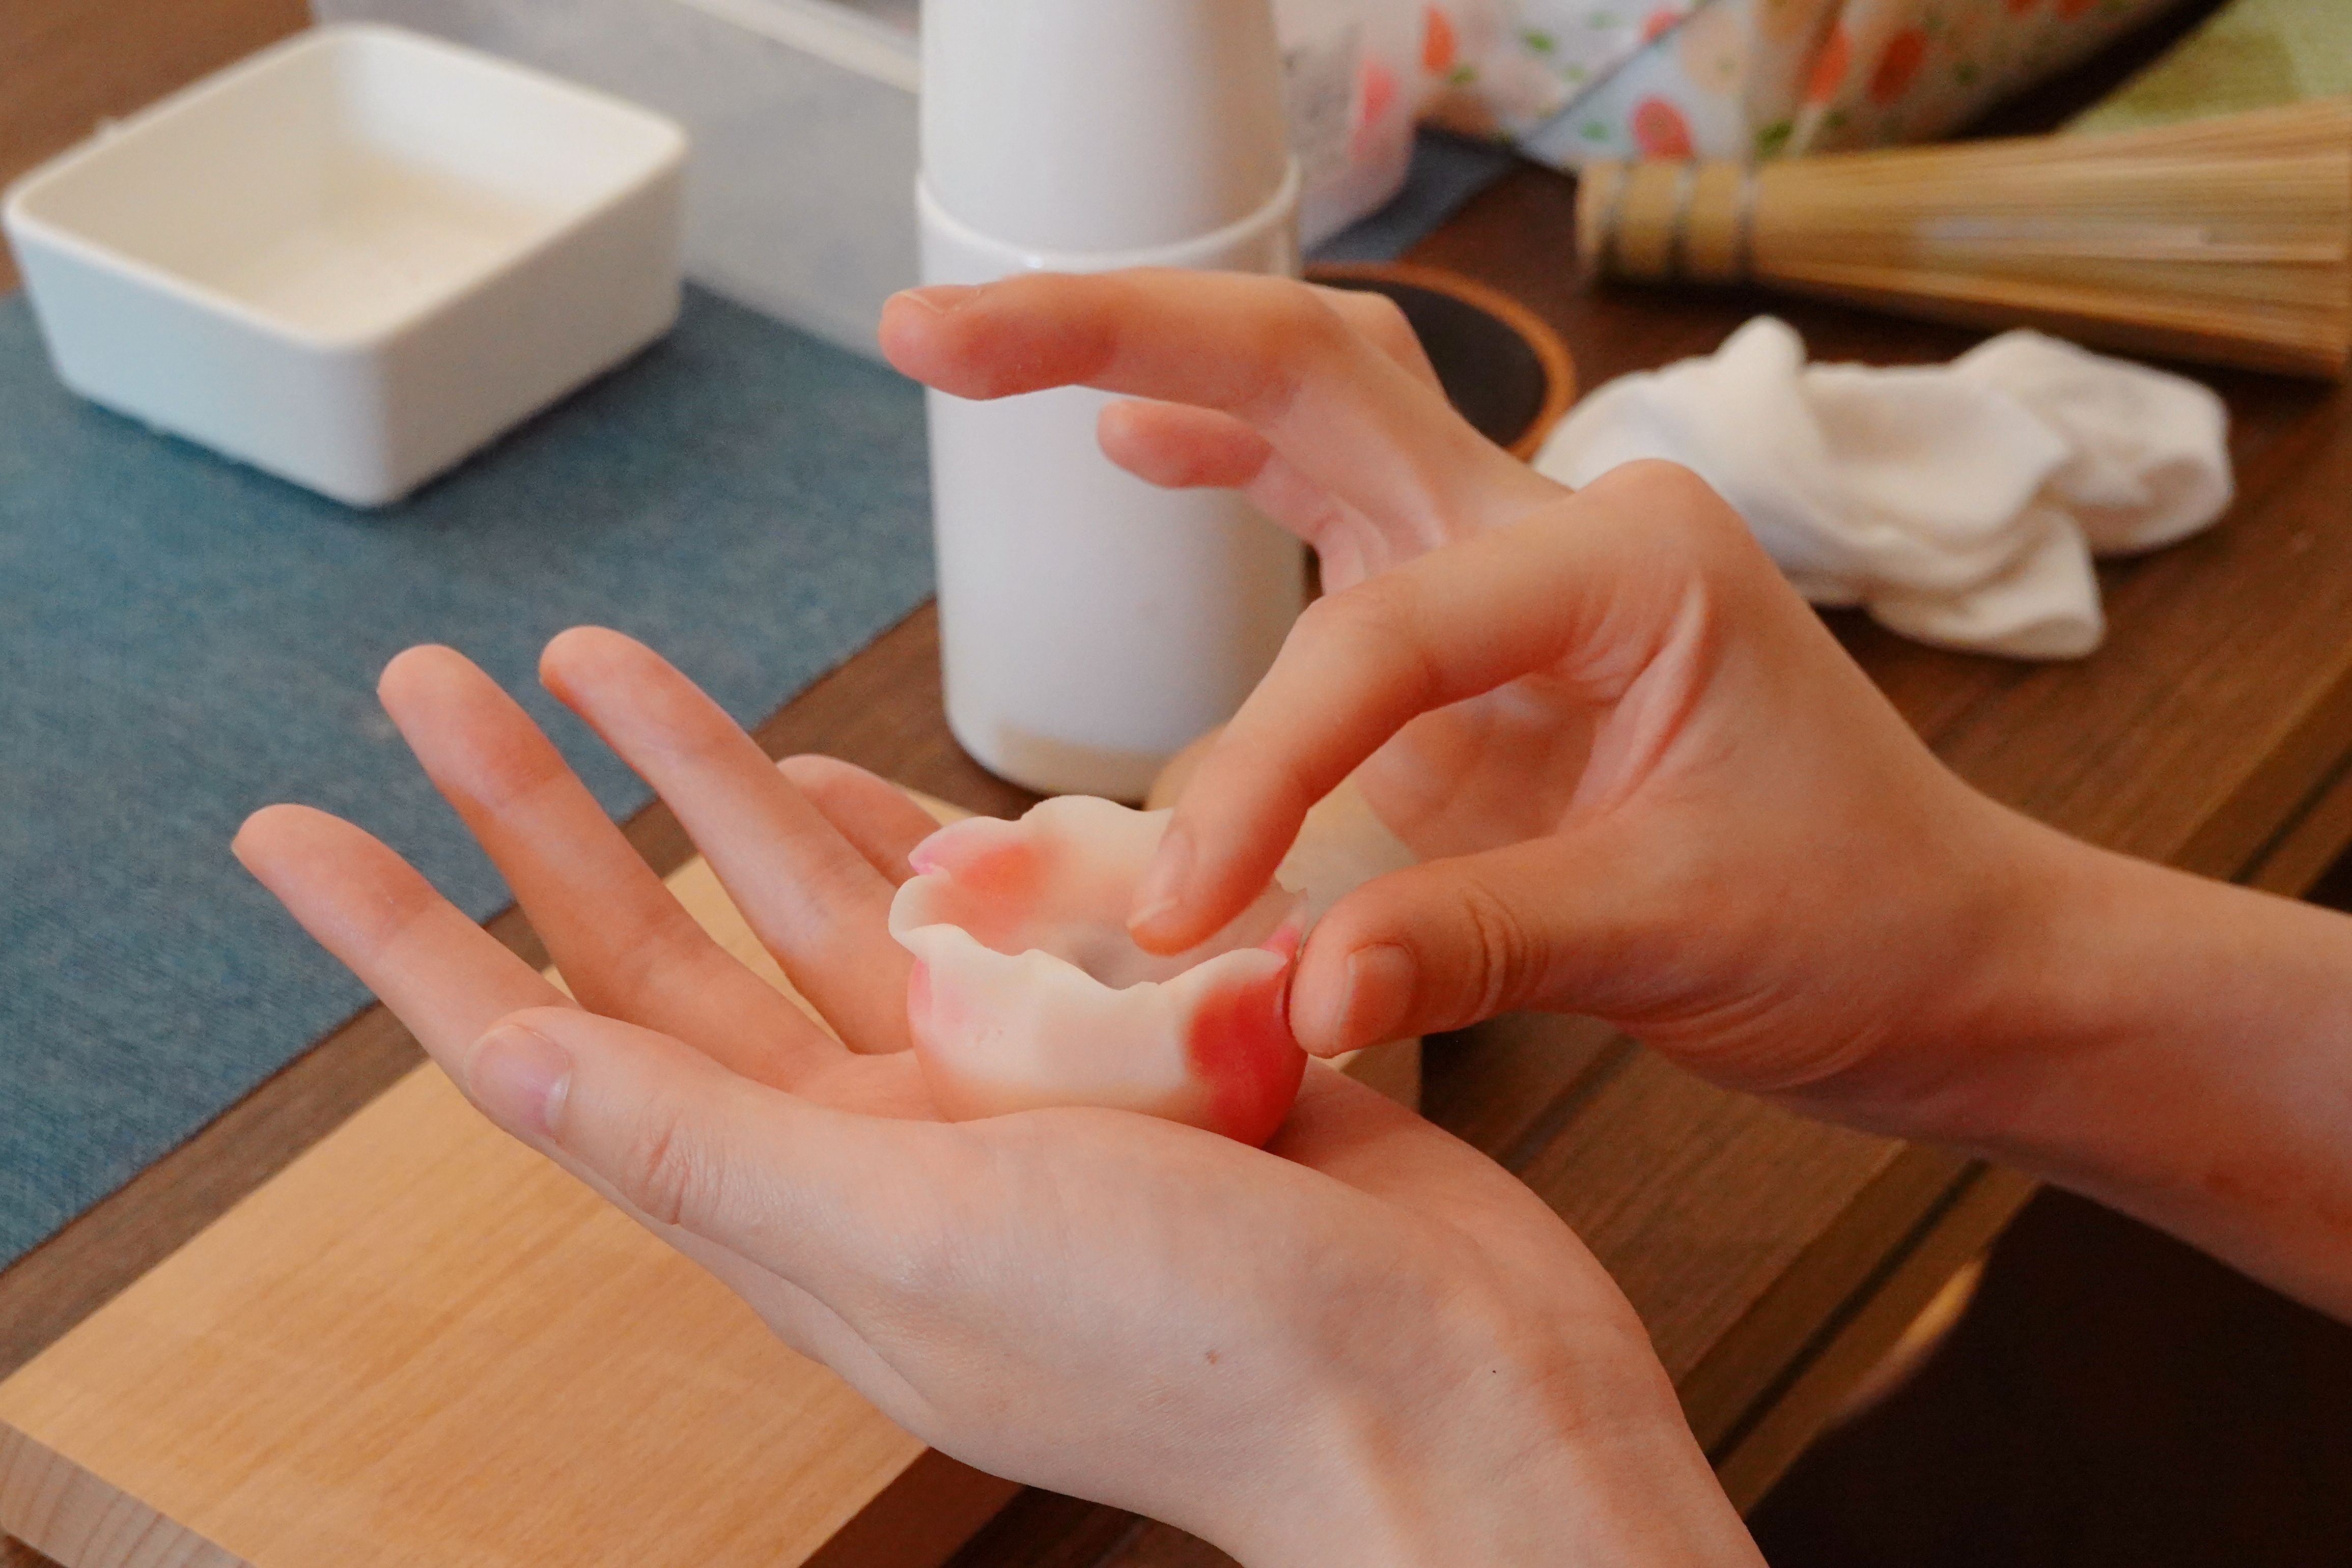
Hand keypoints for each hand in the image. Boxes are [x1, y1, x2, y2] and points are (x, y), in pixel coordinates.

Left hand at [236, 629, 1760, 1567]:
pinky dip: (891, 831)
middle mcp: (875, 1145)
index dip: (407, 940)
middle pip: (654, 948)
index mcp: (798, 1206)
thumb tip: (498, 1063)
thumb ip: (705, 1147)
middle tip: (434, 683)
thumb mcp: (917, 1235)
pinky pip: (969, 910)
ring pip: (804, 905)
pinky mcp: (1110, 1037)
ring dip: (699, 786)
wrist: (1449, 1384)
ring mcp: (990, 1088)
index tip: (297, 828)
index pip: (549, 1050)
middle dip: (535, 813)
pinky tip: (824, 771)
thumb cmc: (1204, 1349)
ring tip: (601, 667)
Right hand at [879, 269, 2043, 1117]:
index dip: (1260, 771)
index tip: (1186, 913)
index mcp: (1627, 561)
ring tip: (976, 348)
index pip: (1376, 641)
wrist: (1945, 951)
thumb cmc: (1855, 920)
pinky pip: (1327, 520)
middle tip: (935, 330)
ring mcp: (1509, 569)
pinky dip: (1224, 466)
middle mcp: (1559, 524)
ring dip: (1149, 362)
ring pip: (1313, 405)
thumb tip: (1282, 988)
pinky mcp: (1473, 642)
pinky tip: (1135, 444)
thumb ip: (1468, 946)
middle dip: (1121, 336)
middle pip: (1316, 369)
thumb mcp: (1675, 939)